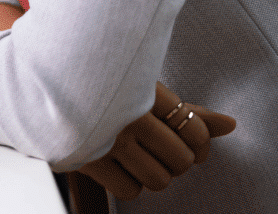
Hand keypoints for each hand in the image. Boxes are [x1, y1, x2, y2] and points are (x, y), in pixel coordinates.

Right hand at [76, 82, 236, 200]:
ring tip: (138, 155)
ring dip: (153, 172)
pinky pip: (130, 190)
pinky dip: (129, 183)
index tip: (186, 139)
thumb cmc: (104, 87)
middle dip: (177, 159)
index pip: (195, 130)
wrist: (47, 86)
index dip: (199, 143)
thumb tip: (231, 125)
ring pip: (159, 179)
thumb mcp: (144, 89)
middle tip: (160, 147)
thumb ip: (186, 109)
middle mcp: (128, 114)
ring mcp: (107, 139)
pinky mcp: (88, 160)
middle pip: (181, 159)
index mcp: (144, 89)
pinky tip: (118, 164)